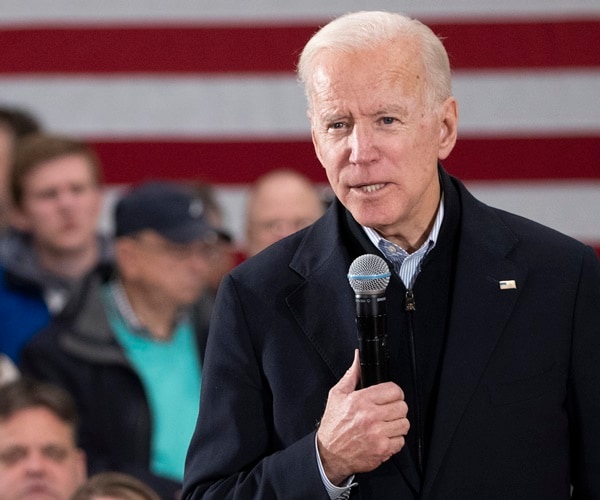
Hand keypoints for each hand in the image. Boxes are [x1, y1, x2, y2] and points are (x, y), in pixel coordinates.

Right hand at [316, 350, 408, 484]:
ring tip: (386, 424)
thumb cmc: (333, 425)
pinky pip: (401, 441)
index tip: (391, 396)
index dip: (394, 392)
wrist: (329, 453)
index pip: (394, 390)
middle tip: (388, 410)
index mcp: (361, 400)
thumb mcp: (337, 395)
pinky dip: (395, 440)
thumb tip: (358, 357)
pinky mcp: (382, 449)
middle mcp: (371, 417)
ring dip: (397, 424)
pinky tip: (384, 436)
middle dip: (397, 407)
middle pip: (402, 407)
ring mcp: (378, 434)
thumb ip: (351, 375)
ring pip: (404, 424)